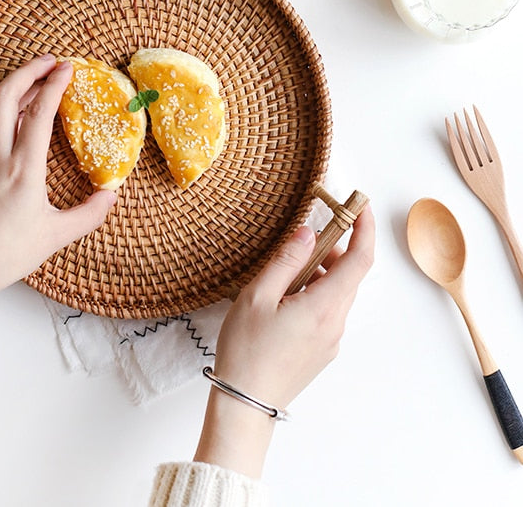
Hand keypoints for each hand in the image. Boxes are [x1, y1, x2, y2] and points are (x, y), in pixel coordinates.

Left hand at [0, 54, 116, 313]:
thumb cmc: (2, 256)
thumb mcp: (54, 238)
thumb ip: (88, 215)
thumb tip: (111, 195)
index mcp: (22, 171)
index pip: (38, 114)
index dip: (54, 85)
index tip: (68, 69)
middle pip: (6, 95)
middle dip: (28, 70)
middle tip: (51, 60)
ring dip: (15, 85)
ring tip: (37, 78)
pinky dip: (3, 106)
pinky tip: (16, 111)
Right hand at [194, 205, 374, 477]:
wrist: (245, 404)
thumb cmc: (246, 350)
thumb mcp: (258, 296)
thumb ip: (287, 261)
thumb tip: (308, 233)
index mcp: (324, 307)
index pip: (360, 260)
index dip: (364, 229)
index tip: (360, 204)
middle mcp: (336, 324)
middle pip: (349, 275)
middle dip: (333, 249)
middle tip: (303, 238)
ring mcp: (331, 340)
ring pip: (337, 293)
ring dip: (320, 272)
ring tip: (283, 273)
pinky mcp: (322, 350)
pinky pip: (327, 310)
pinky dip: (314, 292)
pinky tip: (284, 297)